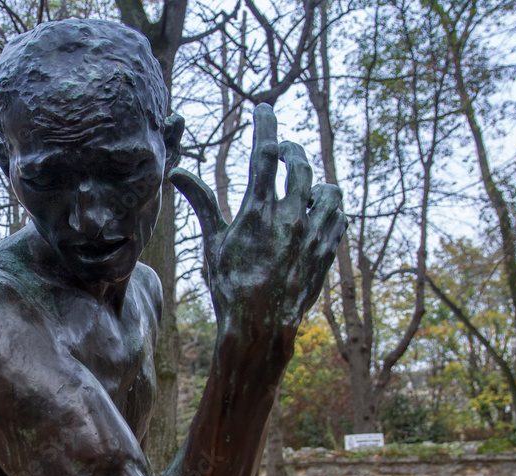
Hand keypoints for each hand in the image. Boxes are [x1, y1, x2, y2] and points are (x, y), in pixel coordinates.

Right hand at [170, 104, 346, 331]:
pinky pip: (339, 216)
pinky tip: (318, 210)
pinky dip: (329, 207)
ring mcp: (313, 234)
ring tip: (304, 182)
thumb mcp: (213, 242)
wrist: (260, 326)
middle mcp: (290, 217)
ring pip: (327, 189)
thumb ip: (201, 203)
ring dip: (315, 179)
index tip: (264, 109)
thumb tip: (177, 173)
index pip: (265, 153)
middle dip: (291, 150)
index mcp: (258, 210)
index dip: (265, 125)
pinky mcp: (327, 251)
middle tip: (282, 150)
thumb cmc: (230, 285)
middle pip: (300, 164)